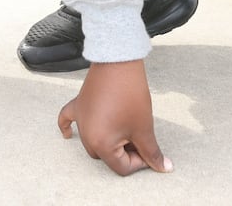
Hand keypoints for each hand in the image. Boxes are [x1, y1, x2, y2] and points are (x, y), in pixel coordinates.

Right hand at [58, 60, 171, 176]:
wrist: (119, 63)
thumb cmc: (131, 95)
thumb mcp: (144, 128)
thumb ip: (152, 152)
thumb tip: (163, 167)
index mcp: (101, 145)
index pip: (121, 167)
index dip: (140, 162)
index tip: (149, 149)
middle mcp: (86, 135)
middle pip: (106, 156)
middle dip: (124, 153)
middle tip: (139, 139)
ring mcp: (80, 120)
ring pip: (92, 142)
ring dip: (107, 142)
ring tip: (125, 131)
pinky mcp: (78, 105)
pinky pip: (68, 120)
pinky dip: (68, 128)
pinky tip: (68, 135)